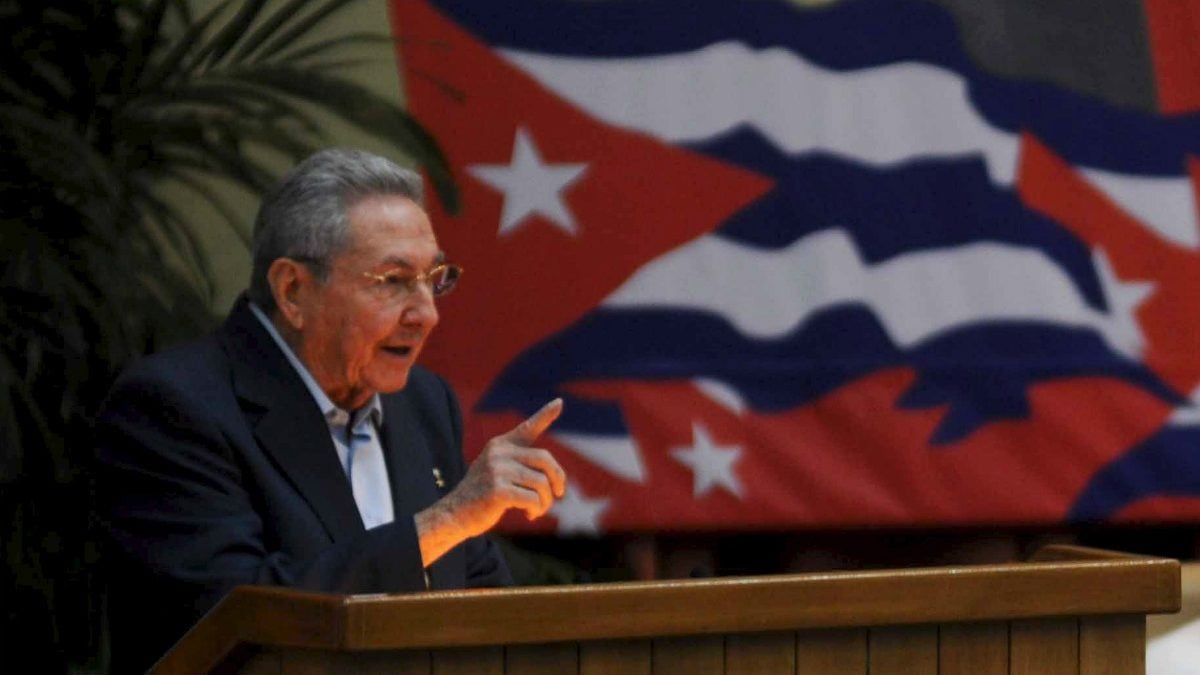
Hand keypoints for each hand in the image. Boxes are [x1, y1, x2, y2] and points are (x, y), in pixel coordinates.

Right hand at [415, 399, 566, 565]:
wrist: (453, 515)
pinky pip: (532, 499)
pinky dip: (537, 509)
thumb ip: (521, 468)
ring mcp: (497, 470)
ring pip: (541, 483)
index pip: (527, 428)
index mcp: (500, 445)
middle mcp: (499, 453)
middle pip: (545, 459)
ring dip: (546, 501)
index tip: (559, 403)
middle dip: (558, 478)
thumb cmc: (481, 496)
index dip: (545, 415)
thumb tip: (557, 480)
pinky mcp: (497, 490)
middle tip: (558, 494)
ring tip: (537, 510)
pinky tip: (529, 515)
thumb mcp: (498, 473)